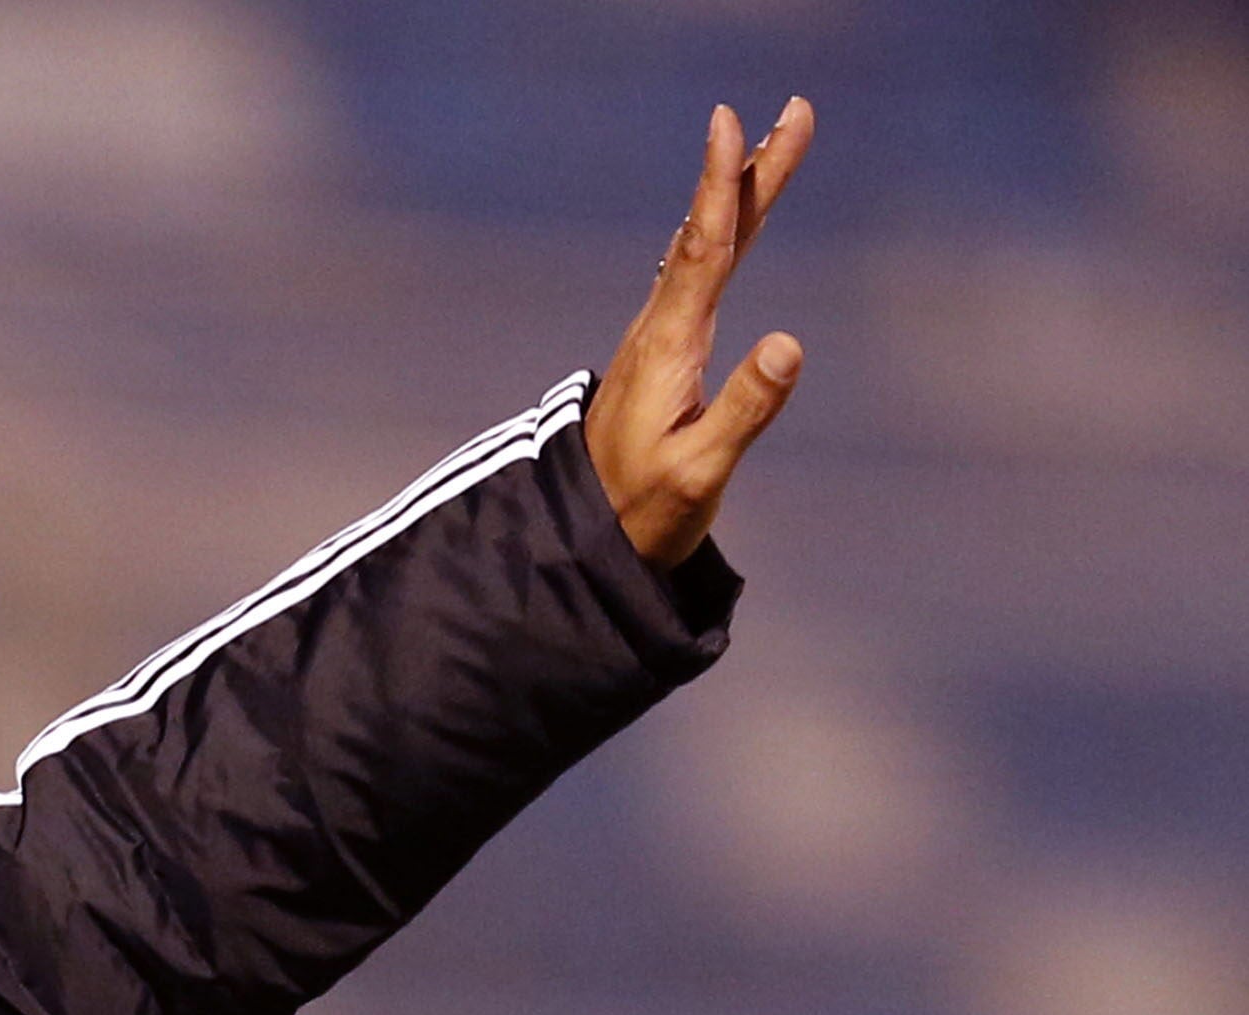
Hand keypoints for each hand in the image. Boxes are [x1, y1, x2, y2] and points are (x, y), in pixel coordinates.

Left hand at [587, 97, 814, 569]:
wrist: (588, 536)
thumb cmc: (645, 510)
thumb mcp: (700, 471)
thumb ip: (745, 408)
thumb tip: (790, 343)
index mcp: (671, 349)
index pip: (704, 251)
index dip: (720, 187)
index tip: (730, 125)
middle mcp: (659, 331)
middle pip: (711, 235)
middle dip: (750, 171)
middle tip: (794, 110)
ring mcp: (658, 340)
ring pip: (703, 249)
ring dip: (736, 195)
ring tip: (770, 145)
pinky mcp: (662, 354)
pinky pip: (695, 275)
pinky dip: (717, 233)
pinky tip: (721, 220)